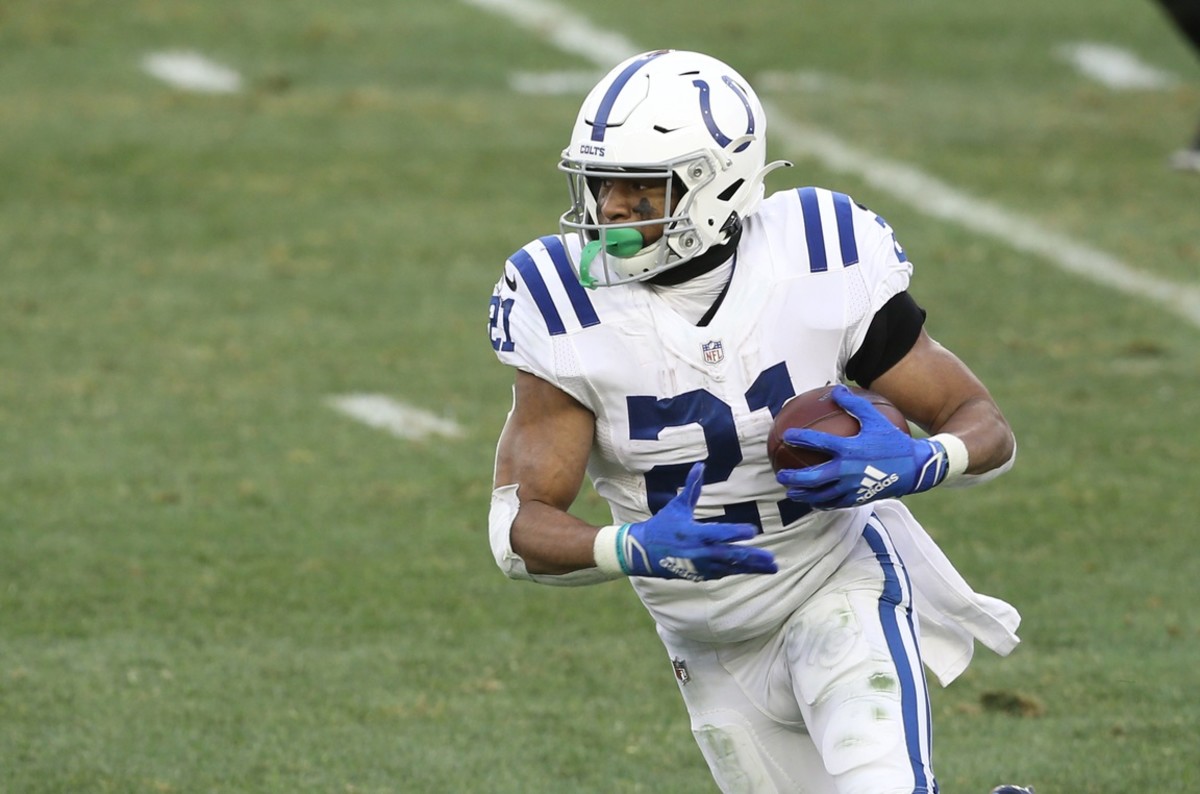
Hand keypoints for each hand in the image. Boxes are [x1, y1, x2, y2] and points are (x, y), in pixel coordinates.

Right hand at [616, 463, 776, 580]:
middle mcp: (700, 552)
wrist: (643, 552)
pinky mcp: (700, 574)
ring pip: (731, 568)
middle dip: (753, 558)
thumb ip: (692, 487)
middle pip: (731, 556)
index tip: (753, 531)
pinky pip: (723, 573)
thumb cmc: (662, 526)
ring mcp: (701, 566)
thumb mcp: (677, 506)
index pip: (720, 534)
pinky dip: (738, 571)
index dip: (736, 533)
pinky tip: (754, 569)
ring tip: (771, 568)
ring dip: (752, 568)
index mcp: (694, 533)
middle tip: (772, 560)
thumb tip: (700, 466)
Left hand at [775, 384, 949, 508]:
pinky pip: (834, 503)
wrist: (915, 468)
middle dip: (793, 478)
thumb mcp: (875, 419)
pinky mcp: (858, 499)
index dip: (799, 438)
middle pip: (813, 478)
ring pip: (821, 495)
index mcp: (849, 449)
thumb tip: (837, 389)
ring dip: (803, 495)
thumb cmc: (893, 441)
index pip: (818, 442)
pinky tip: (813, 501)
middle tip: (781, 475)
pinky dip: (821, 503)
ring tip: (791, 493)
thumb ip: (854, 404)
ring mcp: (852, 488)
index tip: (786, 435)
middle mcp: (847, 471)